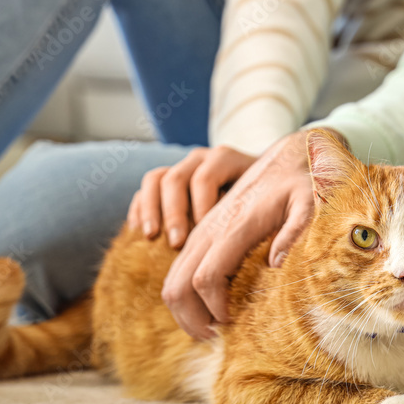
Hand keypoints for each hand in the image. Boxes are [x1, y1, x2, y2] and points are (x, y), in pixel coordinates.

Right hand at [127, 145, 256, 248]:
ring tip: (151, 237)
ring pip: (155, 179)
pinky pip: (144, 189)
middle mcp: (199, 159)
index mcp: (224, 159)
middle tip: (177, 243)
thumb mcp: (265, 198)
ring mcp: (180, 167)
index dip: (201, 207)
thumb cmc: (264, 198)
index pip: (205, 178)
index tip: (204, 237)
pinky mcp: (164, 182)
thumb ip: (255, 211)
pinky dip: (140, 210)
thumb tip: (246, 244)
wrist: (260, 185)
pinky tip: (139, 235)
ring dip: (151, 209)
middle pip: (176, 178)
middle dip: (174, 213)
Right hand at [161, 130, 315, 338]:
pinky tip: (214, 308)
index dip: (215, 310)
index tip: (234, 324)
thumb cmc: (303, 182)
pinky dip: (187, 295)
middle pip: (176, 285)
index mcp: (235, 226)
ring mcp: (203, 230)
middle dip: (191, 319)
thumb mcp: (310, 202)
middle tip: (217, 339)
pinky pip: (180, 270)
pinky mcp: (204, 233)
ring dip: (186, 311)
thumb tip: (275, 265)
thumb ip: (295, 230)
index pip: (206, 278)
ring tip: (215, 329)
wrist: (288, 157)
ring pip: (172, 280)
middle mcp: (210, 229)